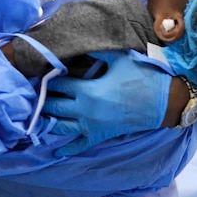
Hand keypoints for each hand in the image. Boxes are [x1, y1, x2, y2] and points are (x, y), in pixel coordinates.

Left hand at [42, 50, 169, 156]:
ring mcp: (91, 126)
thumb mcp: (119, 59)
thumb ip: (97, 52)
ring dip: (48, 119)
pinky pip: (79, 145)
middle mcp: (85, 111)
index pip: (59, 83)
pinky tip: (55, 151)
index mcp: (88, 90)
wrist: (162, 102)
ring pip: (60, 126)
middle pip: (54, 105)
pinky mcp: (100, 135)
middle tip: (34, 92)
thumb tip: (81, 45)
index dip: (49, 77)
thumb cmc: (141, 77)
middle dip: (43, 98)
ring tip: (38, 113)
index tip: (41, 71)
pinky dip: (66, 149)